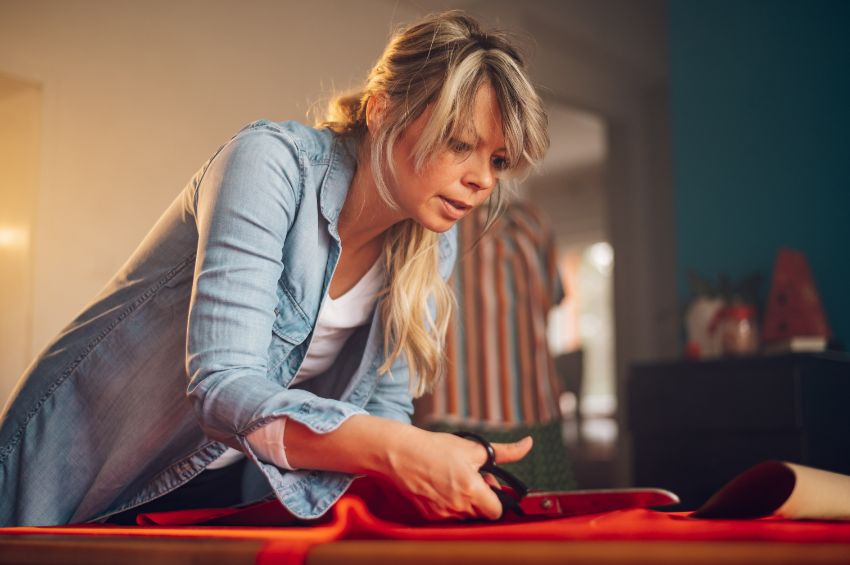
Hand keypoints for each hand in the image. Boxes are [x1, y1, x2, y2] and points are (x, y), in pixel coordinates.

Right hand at [383, 427, 532, 520]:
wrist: (400, 454)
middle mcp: (458, 507)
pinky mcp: (427, 516)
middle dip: (480, 500)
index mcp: (472, 491)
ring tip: (454, 481)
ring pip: (463, 516)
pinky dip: (447, 505)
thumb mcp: (473, 448)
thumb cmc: (436, 448)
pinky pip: (446, 517)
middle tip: (471, 479)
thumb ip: (505, 452)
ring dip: (464, 503)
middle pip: (481, 515)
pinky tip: (440, 486)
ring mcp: (442, 514)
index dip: (496, 499)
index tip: (489, 485)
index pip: (497, 511)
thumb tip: (528, 444)